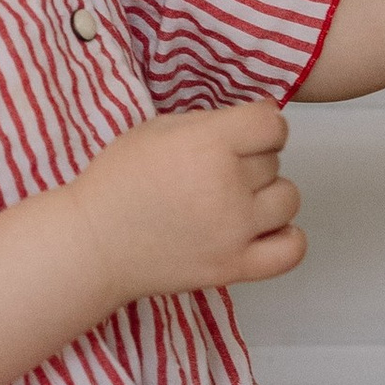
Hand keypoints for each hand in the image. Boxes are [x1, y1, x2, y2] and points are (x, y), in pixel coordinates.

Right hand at [68, 103, 305, 305]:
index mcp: (207, 145)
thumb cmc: (118, 183)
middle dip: (250, 161)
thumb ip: (212, 121)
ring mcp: (234, 231)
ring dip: (267, 196)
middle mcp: (226, 186)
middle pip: (274, 160)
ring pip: (288, 199)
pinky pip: (292, 249)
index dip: (260, 126)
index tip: (244, 135)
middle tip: (213, 173)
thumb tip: (264, 117)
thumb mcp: (157, 129)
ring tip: (235, 201)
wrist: (93, 244)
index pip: (272, 123)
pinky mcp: (234, 267)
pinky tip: (263, 229)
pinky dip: (286, 237)